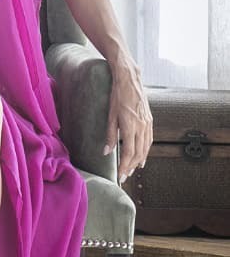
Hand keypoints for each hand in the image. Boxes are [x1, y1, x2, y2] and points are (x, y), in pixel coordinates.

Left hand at [104, 60, 152, 183]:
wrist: (130, 79)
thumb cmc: (117, 95)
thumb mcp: (110, 115)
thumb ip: (110, 135)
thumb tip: (106, 152)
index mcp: (130, 126)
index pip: (129, 153)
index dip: (125, 166)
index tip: (121, 176)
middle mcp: (142, 126)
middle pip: (139, 153)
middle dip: (131, 166)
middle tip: (125, 176)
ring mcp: (148, 123)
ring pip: (146, 147)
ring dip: (139, 160)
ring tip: (133, 169)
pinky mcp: (150, 120)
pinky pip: (149, 139)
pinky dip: (146, 150)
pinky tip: (142, 155)